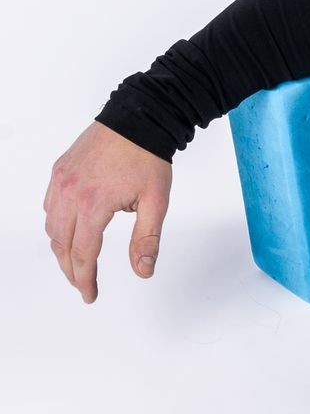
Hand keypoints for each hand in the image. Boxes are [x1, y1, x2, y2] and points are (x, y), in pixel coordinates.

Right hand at [44, 122, 172, 302]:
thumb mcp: (156, 202)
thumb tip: (143, 271)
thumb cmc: (148, 158)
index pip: (83, 253)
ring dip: (61, 250)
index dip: (85, 278)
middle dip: (71, 270)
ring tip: (76, 265)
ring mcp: (60, 181)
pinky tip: (69, 233)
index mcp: (94, 204)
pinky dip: (56, 225)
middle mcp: (70, 193)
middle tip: (83, 285)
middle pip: (62, 245)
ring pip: (51, 227)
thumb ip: (147, 239)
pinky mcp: (59, 171)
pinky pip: (49, 206)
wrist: (138, 119)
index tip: (90, 294)